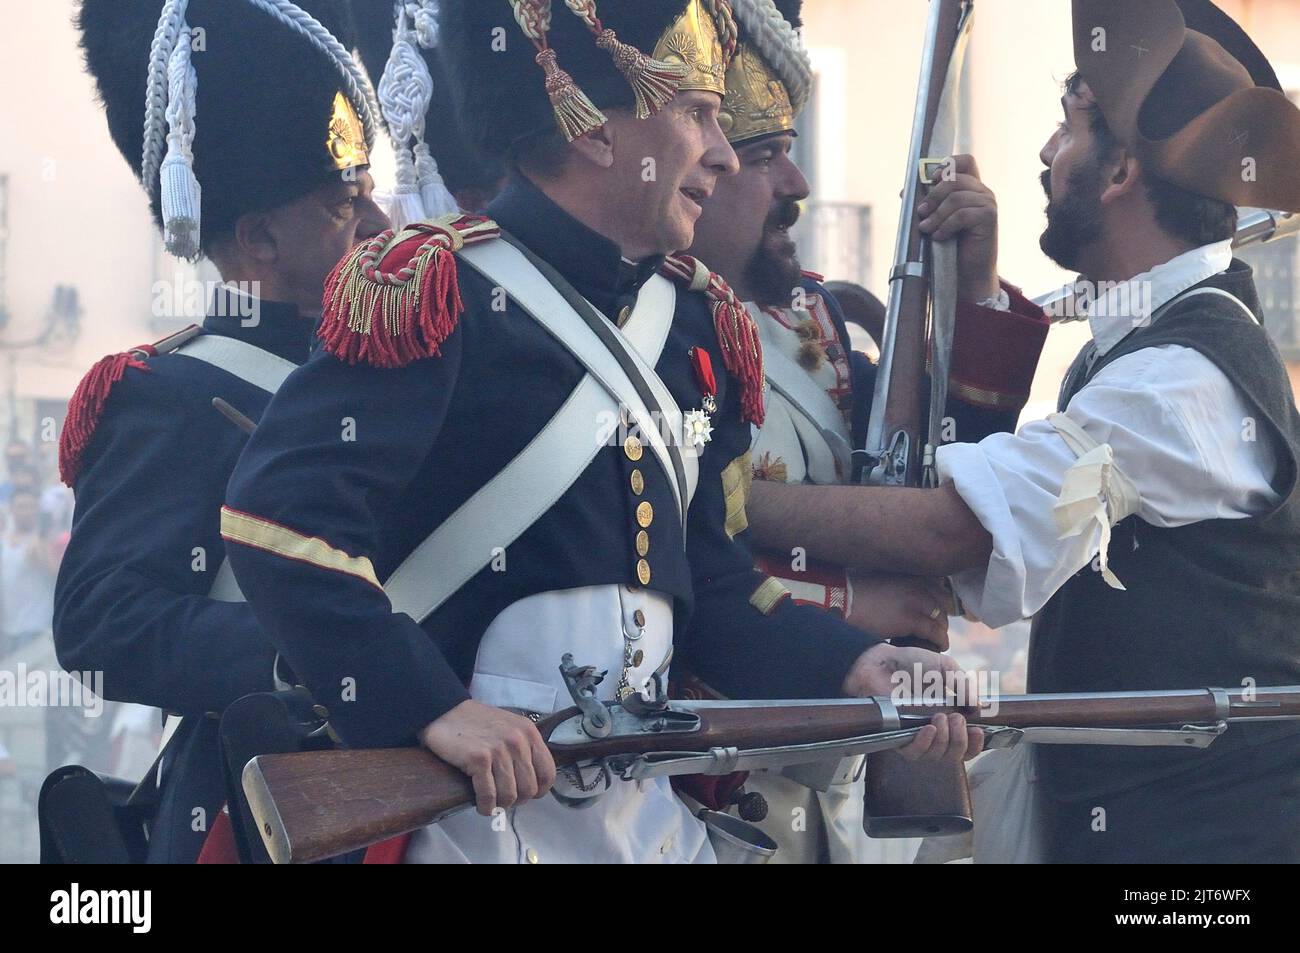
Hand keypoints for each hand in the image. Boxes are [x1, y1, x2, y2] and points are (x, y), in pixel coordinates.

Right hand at [419, 700, 556, 815]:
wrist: (445, 711)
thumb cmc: (477, 723)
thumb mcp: (510, 728)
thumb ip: (524, 749)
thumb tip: (531, 781)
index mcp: (529, 733)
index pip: (547, 773)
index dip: (539, 790)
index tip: (526, 794)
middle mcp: (518, 741)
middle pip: (529, 789)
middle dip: (517, 800)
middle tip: (504, 799)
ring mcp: (499, 750)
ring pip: (509, 795)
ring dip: (500, 805)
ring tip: (492, 802)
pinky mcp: (479, 759)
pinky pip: (488, 795)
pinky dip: (486, 807)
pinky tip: (482, 806)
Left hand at [841, 643, 983, 761]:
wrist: (883, 661)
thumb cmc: (913, 664)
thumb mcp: (946, 668)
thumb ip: (965, 685)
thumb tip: (979, 707)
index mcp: (949, 718)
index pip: (966, 745)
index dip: (975, 744)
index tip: (978, 731)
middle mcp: (934, 732)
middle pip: (954, 755)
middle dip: (960, 740)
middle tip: (956, 718)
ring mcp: (915, 735)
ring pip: (936, 756)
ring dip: (944, 740)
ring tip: (940, 718)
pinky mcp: (897, 736)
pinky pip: (913, 753)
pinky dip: (923, 744)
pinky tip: (928, 729)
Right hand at [846, 571, 950, 648]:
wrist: (841, 601)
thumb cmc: (855, 594)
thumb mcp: (883, 581)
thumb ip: (899, 586)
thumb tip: (906, 601)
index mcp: (910, 573)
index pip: (938, 588)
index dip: (939, 604)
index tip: (934, 615)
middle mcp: (917, 584)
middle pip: (943, 604)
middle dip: (940, 618)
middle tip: (935, 630)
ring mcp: (916, 600)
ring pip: (941, 619)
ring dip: (940, 631)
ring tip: (936, 641)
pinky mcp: (911, 619)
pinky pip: (935, 633)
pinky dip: (940, 641)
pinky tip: (939, 647)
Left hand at [917, 153, 998, 303]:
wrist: (967, 272)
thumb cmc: (951, 246)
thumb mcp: (936, 220)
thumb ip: (925, 204)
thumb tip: (904, 191)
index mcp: (971, 187)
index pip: (965, 161)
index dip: (947, 164)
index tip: (931, 179)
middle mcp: (982, 191)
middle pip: (954, 178)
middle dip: (933, 196)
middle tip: (921, 213)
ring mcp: (988, 203)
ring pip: (956, 197)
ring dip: (936, 215)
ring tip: (926, 229)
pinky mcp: (989, 217)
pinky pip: (962, 214)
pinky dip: (946, 226)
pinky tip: (939, 237)